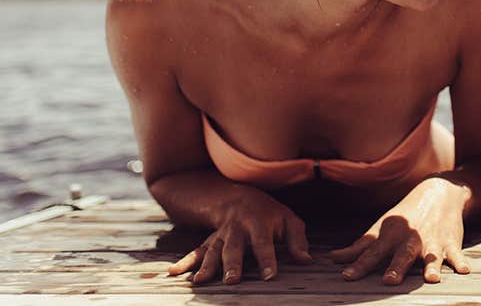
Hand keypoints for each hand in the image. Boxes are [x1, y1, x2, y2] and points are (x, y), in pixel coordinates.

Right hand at [167, 190, 311, 284]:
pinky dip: (184, 262)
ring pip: (213, 250)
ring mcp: (220, 236)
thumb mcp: (289, 221)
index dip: (268, 260)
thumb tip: (307, 261)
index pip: (264, 244)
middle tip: (232, 280)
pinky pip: (195, 251)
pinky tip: (173, 272)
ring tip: (201, 282)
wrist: (241, 197)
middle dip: (232, 264)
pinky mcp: (209, 241)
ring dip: (207, 266)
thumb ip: (298, 241)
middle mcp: (237, 230)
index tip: (270, 276)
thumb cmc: (271, 214)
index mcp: (259, 225)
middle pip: (234, 248)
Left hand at [331, 177, 471, 283]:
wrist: (438, 193)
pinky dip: (460, 261)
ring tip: (432, 279)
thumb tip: (332, 258)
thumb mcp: (381, 228)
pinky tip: (465, 270)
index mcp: (390, 236)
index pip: (371, 253)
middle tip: (389, 281)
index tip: (346, 277)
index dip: (358, 265)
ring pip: (430, 256)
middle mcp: (410, 239)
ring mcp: (431, 241)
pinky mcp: (450, 242)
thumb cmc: (405, 217)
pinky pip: (456, 253)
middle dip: (396, 268)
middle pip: (401, 255)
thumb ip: (360, 247)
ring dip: (430, 266)